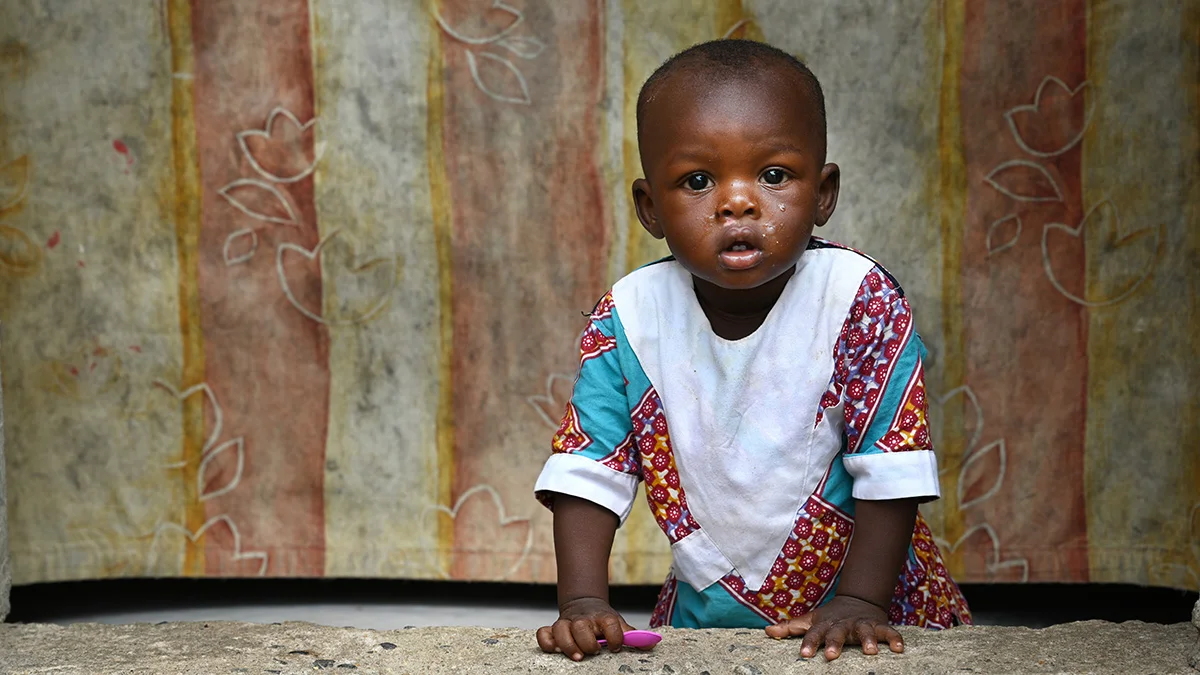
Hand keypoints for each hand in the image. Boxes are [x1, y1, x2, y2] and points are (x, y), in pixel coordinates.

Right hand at [536, 597, 634, 660]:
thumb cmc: (603, 621)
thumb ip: (633, 635)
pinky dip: (546, 642)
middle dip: (587, 641)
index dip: (614, 636)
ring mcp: (567, 623)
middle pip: (581, 626)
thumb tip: (652, 643)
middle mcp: (583, 619)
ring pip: (561, 629)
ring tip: (577, 656)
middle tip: (593, 651)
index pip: (610, 623)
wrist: (584, 605)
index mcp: (603, 617)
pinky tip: (554, 650)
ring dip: (568, 644)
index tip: (616, 646)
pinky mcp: (554, 629)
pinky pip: (544, 633)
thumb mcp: (619, 624)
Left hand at [764, 595, 902, 660]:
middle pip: (837, 633)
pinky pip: (889, 632)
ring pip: (865, 631)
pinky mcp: (879, 625)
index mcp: (825, 624)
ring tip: (870, 651)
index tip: (803, 654)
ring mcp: (861, 624)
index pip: (814, 633)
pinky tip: (899, 649)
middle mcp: (843, 624)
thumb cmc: (830, 618)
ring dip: (867, 640)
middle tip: (830, 655)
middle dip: (834, 643)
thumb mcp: (811, 620)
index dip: (808, 643)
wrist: (857, 600)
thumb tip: (767, 632)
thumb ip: (791, 627)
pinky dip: (894, 639)